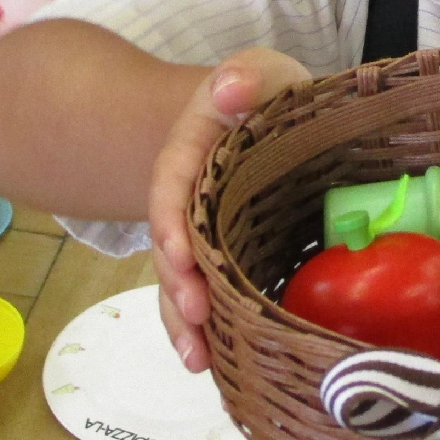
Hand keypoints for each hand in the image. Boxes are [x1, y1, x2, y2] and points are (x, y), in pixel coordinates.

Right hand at [146, 48, 311, 371]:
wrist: (268, 120)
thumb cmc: (268, 96)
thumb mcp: (263, 74)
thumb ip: (250, 76)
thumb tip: (227, 90)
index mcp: (191, 149)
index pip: (172, 184)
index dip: (173, 221)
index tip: (181, 255)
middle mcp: (187, 197)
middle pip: (171, 243)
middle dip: (178, 284)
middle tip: (197, 317)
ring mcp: (202, 233)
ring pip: (181, 278)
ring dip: (184, 320)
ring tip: (198, 359)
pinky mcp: (221, 260)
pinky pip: (205, 293)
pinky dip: (205, 329)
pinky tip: (213, 364)